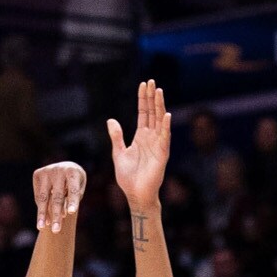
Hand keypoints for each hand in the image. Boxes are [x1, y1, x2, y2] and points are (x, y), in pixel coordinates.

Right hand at [33, 161, 85, 233]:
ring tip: (41, 228)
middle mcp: (59, 170)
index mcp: (73, 172)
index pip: (73, 190)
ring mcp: (47, 171)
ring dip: (43, 214)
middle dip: (56, 215)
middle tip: (56, 231)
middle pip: (57, 197)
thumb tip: (61, 214)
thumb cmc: (75, 182)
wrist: (65, 167)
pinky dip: (41, 209)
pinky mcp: (37, 174)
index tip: (71, 213)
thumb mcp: (79, 188)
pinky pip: (39, 196)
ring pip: (44, 197)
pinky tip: (44, 221)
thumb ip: (72, 200)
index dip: (72, 201)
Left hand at [108, 78, 170, 210]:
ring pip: (159, 121)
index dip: (143, 99)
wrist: (135, 195)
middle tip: (152, 81)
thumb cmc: (128, 177)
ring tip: (159, 91)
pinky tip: (165, 115)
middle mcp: (151, 138)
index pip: (143, 113)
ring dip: (160, 106)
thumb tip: (110, 120)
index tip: (143, 84)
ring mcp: (158, 145)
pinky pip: (165, 138)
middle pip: (152, 113)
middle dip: (152, 97)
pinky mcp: (162, 154)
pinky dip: (165, 126)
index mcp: (141, 137)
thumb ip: (116, 137)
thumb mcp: (118, 153)